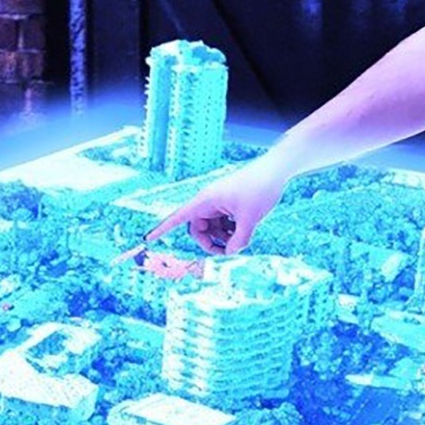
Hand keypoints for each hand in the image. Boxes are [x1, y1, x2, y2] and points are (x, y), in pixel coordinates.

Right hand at [143, 156, 290, 254]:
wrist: (275, 170)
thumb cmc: (260, 189)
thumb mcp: (251, 219)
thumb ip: (239, 240)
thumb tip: (230, 253)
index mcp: (206, 200)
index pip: (178, 217)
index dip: (163, 229)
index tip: (148, 238)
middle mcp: (209, 201)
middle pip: (198, 229)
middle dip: (209, 242)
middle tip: (227, 251)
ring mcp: (219, 203)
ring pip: (212, 228)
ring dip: (222, 238)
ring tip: (241, 238)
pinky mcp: (229, 205)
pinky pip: (222, 223)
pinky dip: (230, 231)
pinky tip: (244, 231)